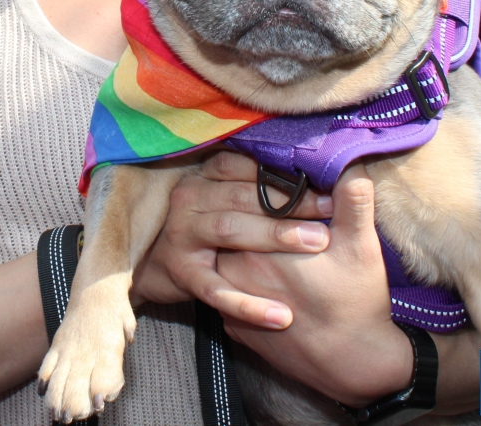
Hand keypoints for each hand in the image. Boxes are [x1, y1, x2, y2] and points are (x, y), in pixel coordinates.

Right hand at [132, 151, 331, 328]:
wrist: (151, 264)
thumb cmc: (202, 227)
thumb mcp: (218, 197)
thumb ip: (250, 184)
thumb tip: (309, 170)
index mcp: (203, 176)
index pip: (243, 165)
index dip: (283, 172)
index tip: (324, 179)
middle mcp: (189, 199)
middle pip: (243, 196)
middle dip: (290, 203)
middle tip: (329, 210)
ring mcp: (182, 236)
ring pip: (231, 230)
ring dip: (275, 235)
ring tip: (316, 243)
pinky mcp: (181, 273)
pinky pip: (216, 290)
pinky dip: (248, 305)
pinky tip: (281, 316)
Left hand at [218, 163, 413, 407]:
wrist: (354, 366)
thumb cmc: (357, 302)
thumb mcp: (361, 245)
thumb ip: (353, 198)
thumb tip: (350, 162)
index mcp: (258, 247)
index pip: (243, 203)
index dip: (261, 190)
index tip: (282, 186)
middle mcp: (235, 274)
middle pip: (229, 229)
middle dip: (248, 215)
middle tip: (273, 209)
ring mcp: (231, 304)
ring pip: (222, 259)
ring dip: (239, 245)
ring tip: (265, 239)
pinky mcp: (233, 329)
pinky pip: (225, 293)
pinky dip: (238, 280)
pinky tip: (261, 274)